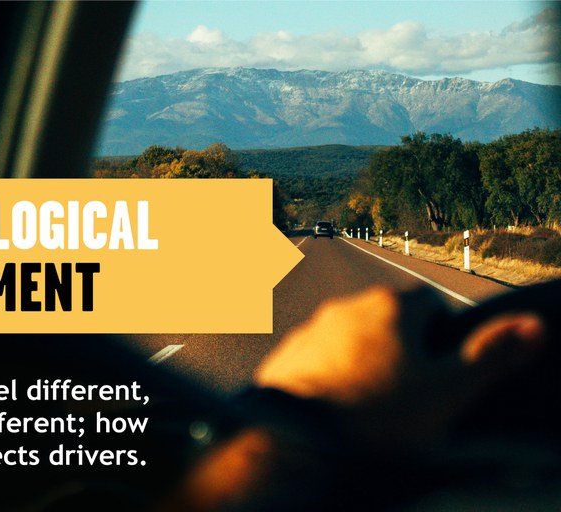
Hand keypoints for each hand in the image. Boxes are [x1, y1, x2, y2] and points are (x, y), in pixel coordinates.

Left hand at [254, 286, 544, 449]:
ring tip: (370, 404)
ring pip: (350, 340)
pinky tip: (335, 407)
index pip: (430, 304)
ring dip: (362, 361)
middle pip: (387, 320)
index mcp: (391, 306)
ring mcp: (311, 330)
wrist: (297, 442)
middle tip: (409, 393)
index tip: (441, 371)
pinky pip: (317, 360)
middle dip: (401, 348)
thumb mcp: (446, 392)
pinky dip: (329, 376)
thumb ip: (489, 356)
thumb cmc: (376, 416)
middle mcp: (346, 307)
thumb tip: (533, 326)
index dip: (443, 336)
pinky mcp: (285, 355)